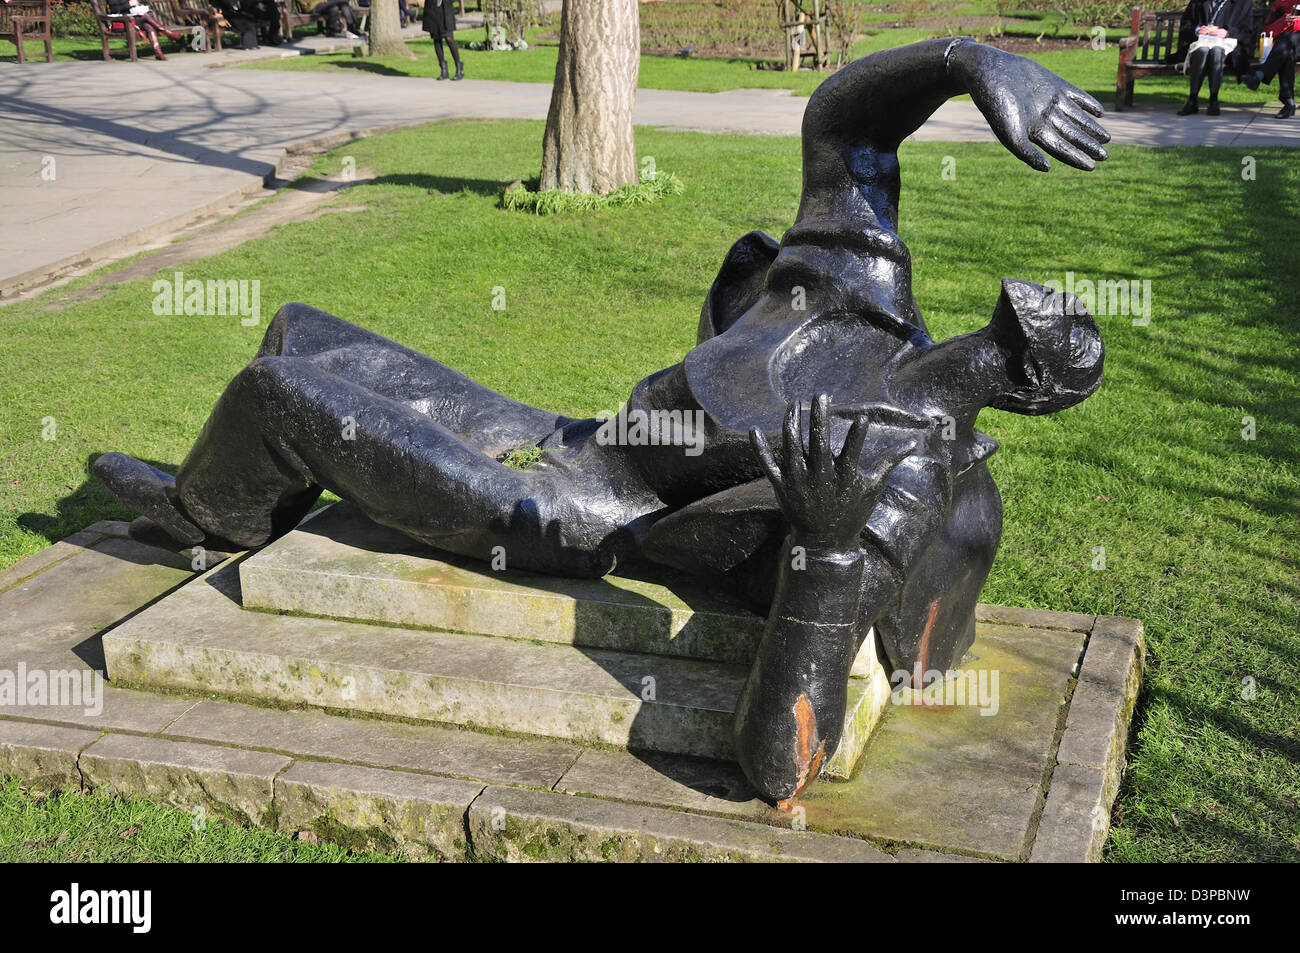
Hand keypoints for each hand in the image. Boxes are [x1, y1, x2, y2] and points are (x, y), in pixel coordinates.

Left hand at [749, 394, 917, 553]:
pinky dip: (760, 448)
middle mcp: (820, 476)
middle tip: (821, 396)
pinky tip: (754, 430)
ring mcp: (799, 480)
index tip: (862, 418)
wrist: (824, 543)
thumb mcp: (873, 489)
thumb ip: (889, 463)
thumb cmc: (852, 513)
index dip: (858, 435)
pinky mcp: (782, 487)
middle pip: (819, 441)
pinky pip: (768, 464)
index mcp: (844, 476)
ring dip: (791, 422)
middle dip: (820, 417)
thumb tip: (912, 445)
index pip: (853, 450)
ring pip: (792, 446)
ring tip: (793, 404)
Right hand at [950, 41, 1109, 171]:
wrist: (991, 73)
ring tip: (1106, 139)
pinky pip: (1076, 96)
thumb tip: (1047, 169)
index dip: (1076, 158)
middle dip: (1087, 145)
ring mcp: (1051, 101)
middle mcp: (1045, 118)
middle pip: (1071, 135)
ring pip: (1076, 117)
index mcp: (1034, 133)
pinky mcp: (1055, 84)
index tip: (1092, 167)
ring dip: (1091, 128)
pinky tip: (1099, 112)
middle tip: (1104, 156)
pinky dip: (1088, 103)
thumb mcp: (1010, 134)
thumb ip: (1027, 153)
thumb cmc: (997, 108)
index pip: (1060, 149)